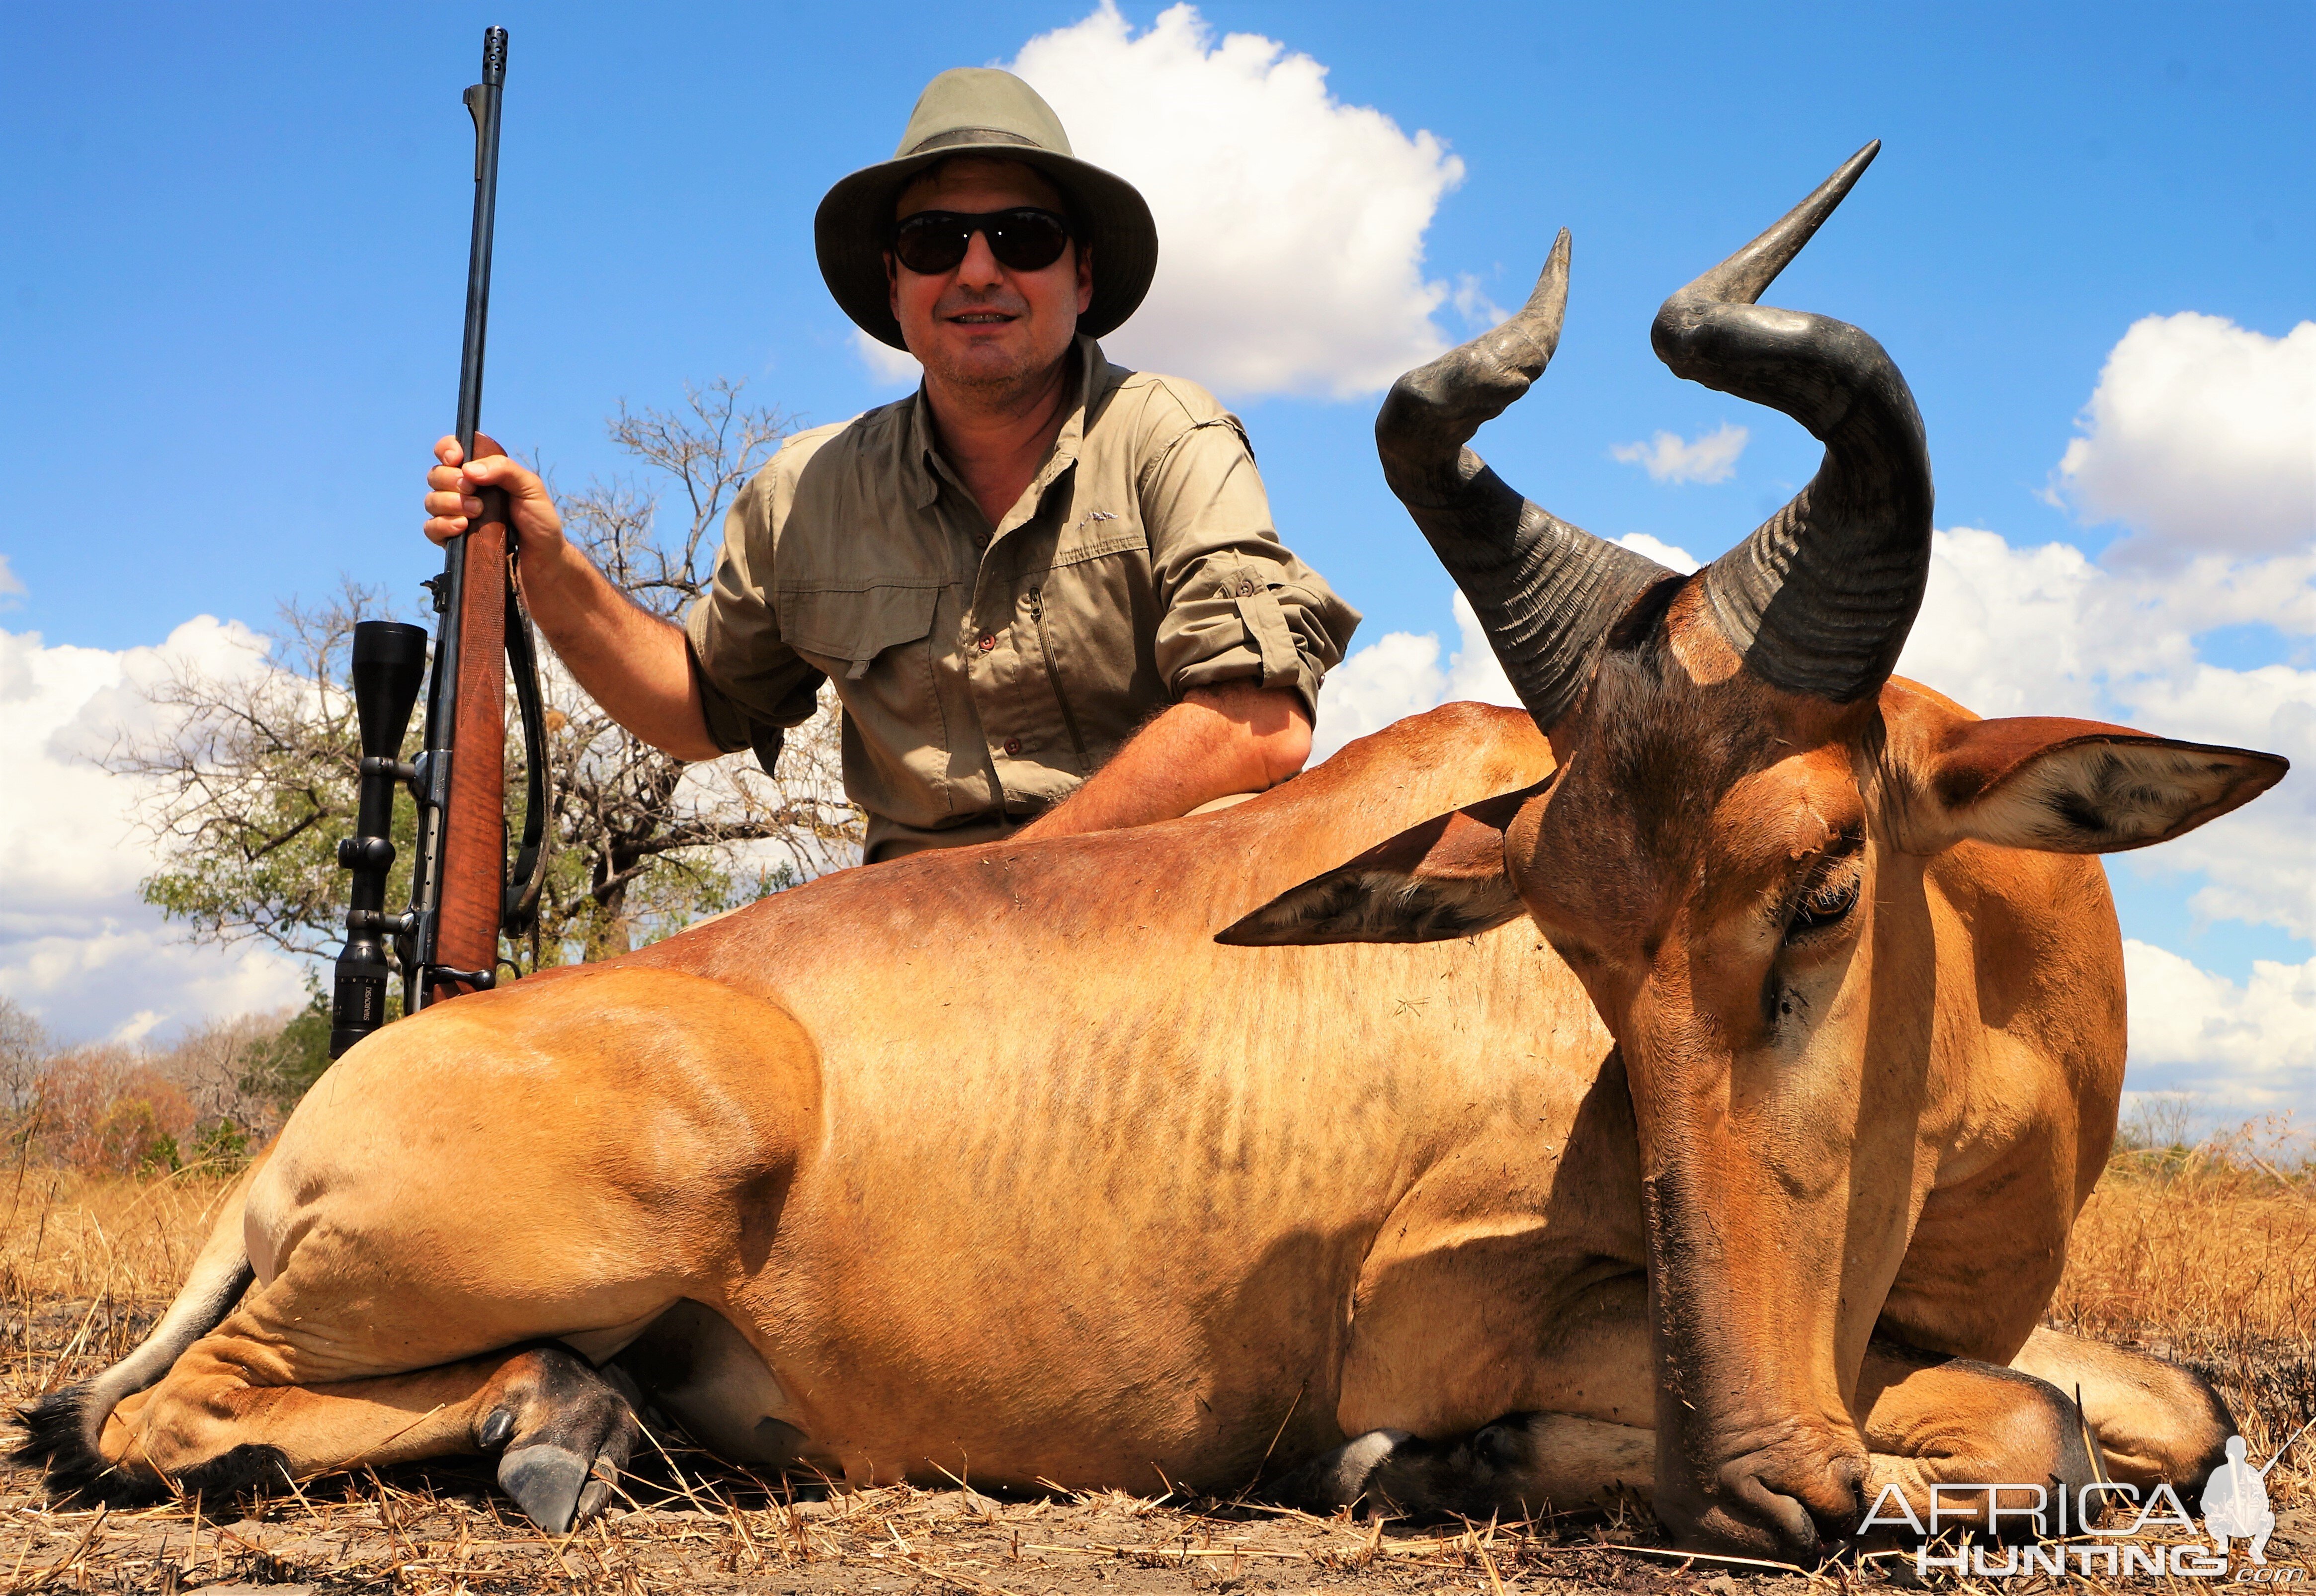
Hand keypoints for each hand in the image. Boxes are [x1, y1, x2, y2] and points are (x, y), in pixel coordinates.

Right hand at [422, 436, 566, 559]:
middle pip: (436, 475)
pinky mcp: (452, 539)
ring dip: (450, 503)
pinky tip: (462, 527)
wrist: (543, 557)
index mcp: (480, 472)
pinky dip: (443, 524)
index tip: (457, 459)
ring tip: (477, 512)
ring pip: (431, 501)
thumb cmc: (538, 519)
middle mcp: (463, 491)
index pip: (450, 451)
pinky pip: (431, 528)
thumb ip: (504, 469)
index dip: (447, 449)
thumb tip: (468, 469)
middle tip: (474, 491)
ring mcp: (455, 515)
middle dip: (451, 480)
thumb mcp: (530, 487)